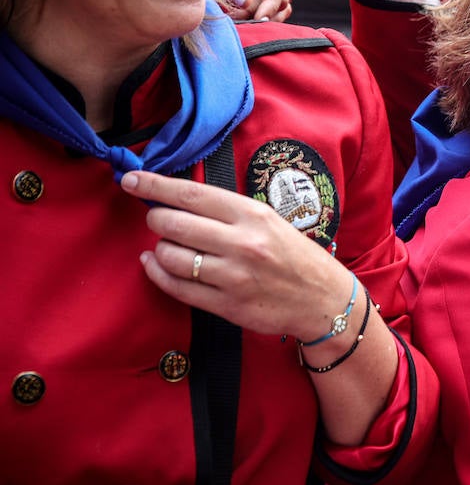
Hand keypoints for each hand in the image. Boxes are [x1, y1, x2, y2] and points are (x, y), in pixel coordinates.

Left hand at [121, 170, 351, 341]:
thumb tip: (179, 200)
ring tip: (169, 247)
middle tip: (159, 219)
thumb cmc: (295, 256)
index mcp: (253, 216)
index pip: (192, 195)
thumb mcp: (269, 221)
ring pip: (170, 256)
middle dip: (156, 219)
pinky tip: (156, 265)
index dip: (155, 185)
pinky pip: (177, 287)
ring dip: (160, 249)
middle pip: (174, 224)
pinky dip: (158, 274)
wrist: (323, 299)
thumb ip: (228, 212)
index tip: (131, 179)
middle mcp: (243, 244)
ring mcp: (233, 276)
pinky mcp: (226, 305)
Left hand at [217, 0, 292, 21]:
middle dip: (265, 11)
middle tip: (242, 19)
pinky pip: (270, 8)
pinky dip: (264, 17)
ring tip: (242, 20)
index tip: (259, 19)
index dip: (270, 2)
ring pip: (279, 3)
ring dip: (266, 16)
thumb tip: (247, 1)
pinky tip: (245, 20)